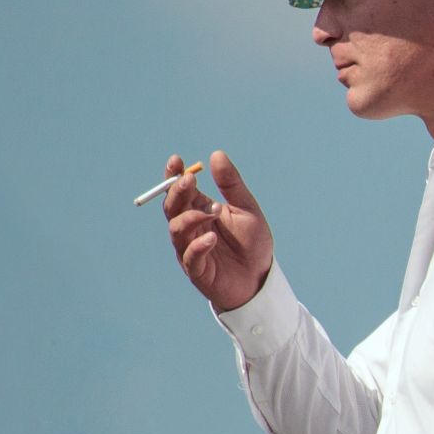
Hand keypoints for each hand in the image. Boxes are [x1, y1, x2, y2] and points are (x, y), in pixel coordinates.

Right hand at [164, 150, 274, 311]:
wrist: (260, 278)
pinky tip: (212, 238)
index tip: (176, 160)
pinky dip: (198, 245)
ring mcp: (190, 248)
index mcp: (199, 210)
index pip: (180, 190)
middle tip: (190, 180)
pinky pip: (190, 256)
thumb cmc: (251, 244)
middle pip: (172, 207)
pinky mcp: (197, 269)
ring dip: (192, 217)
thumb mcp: (247, 209)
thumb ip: (231, 185)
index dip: (173, 175)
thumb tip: (216, 154)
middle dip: (177, 192)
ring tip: (214, 213)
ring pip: (176, 229)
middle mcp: (190, 227)